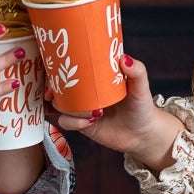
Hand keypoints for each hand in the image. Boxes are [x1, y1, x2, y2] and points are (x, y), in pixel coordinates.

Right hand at [48, 53, 181, 173]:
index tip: (53, 67)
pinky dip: (74, 122)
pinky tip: (90, 122)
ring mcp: (81, 107)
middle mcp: (85, 90)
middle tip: (53, 92)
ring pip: (59, 104)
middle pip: (57, 85)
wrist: (142, 135)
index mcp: (95, 76)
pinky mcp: (80, 123)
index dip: (56, 65)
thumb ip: (137, 72)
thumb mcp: (141, 88)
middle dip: (51, 88)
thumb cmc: (142, 106)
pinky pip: (65, 121)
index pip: (71, 66)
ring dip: (70, 108)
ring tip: (92, 113)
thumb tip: (124, 58)